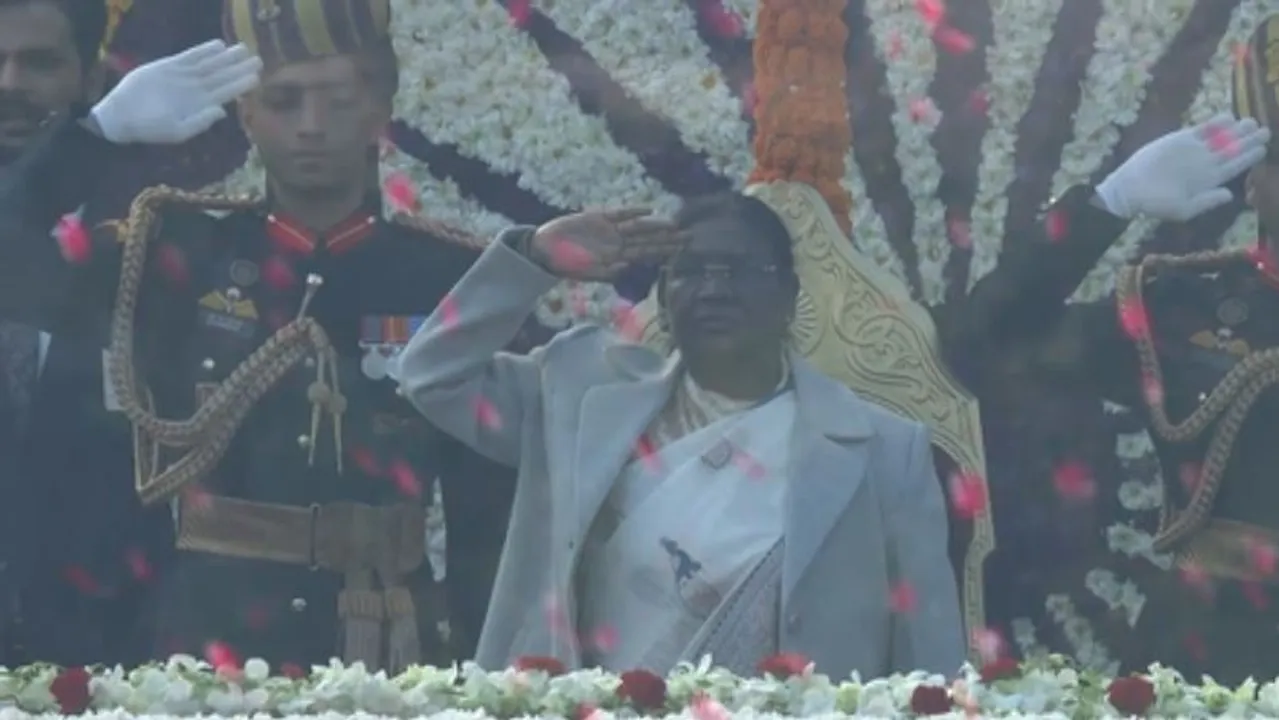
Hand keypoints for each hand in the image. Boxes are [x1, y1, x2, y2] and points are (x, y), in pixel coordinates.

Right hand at [90, 40, 261, 144]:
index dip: (241, 84)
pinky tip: (219, 45)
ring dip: (226, 57)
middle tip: (259, 59)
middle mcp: (196, 90)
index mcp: (201, 106)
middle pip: (222, 76)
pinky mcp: (169, 66)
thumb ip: (200, 122)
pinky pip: (190, 56)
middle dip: (239, 67)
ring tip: (243, 48)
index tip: (257, 77)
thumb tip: (222, 111)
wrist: (122, 116)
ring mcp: (183, 77)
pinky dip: (204, 50)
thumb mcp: (177, 131)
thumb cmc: (149, 129)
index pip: (226, 92)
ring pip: (209, 64)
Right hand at [530, 208, 685, 280]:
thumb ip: (606, 272)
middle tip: (689, 237)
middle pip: (648, 240)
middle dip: (668, 239)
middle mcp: (618, 244)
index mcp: (617, 258)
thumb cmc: (564, 264)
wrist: (545, 249)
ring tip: (675, 224)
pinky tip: (648, 210)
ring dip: (656, 225)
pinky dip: (633, 212)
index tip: (681, 252)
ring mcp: (610, 230)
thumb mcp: (585, 273)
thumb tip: (627, 267)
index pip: (645, 255)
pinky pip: (620, 214)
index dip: (663, 253)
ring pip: (638, 227)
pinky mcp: (598, 218)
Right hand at [1095, 115, 1269, 220]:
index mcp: (1208, 181)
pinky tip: (1230, 118)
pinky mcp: (1180, 139)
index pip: (1234, 167)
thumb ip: (1207, 202)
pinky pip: (1202, 129)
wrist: (1130, 189)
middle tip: (1265, 130)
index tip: (1264, 149)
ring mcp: (1193, 150)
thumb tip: (1231, 194)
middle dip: (1248, 140)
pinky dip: (1215, 123)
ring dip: (1236, 130)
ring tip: (1252, 122)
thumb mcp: (1183, 209)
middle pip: (1232, 150)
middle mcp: (1204, 163)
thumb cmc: (1154, 203)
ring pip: (1221, 137)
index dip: (1249, 158)